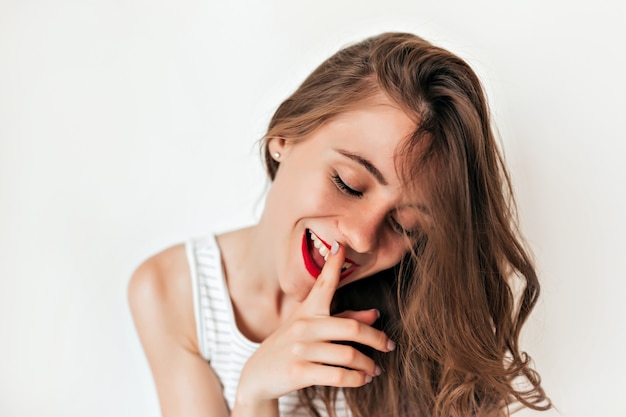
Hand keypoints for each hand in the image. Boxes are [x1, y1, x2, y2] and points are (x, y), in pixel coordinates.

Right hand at [234, 242, 394, 410]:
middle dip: (377, 339)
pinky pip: (339, 376)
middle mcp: (304, 326)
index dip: (333, 264)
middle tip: (389, 345)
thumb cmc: (290, 347)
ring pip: (348, 356)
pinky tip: (362, 379)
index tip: (341, 246)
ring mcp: (300, 349)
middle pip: (351, 329)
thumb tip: (375, 315)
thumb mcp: (312, 329)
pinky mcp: (299, 372)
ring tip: (375, 369)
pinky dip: (356, 379)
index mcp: (307, 310)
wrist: (258, 376)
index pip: (322, 283)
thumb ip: (344, 320)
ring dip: (368, 365)